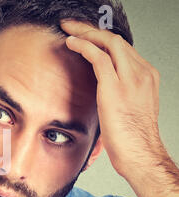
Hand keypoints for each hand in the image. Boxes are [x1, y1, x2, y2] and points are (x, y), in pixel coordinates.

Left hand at [61, 21, 161, 177]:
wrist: (139, 154)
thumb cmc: (131, 138)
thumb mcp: (127, 108)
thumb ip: (117, 93)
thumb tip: (99, 89)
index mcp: (145, 77)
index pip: (123, 48)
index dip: (101, 39)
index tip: (86, 35)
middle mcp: (141, 73)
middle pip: (116, 40)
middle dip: (91, 29)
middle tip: (72, 25)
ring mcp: (130, 78)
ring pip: (108, 42)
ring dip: (85, 32)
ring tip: (68, 29)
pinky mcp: (115, 87)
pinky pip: (98, 57)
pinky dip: (83, 46)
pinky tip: (71, 43)